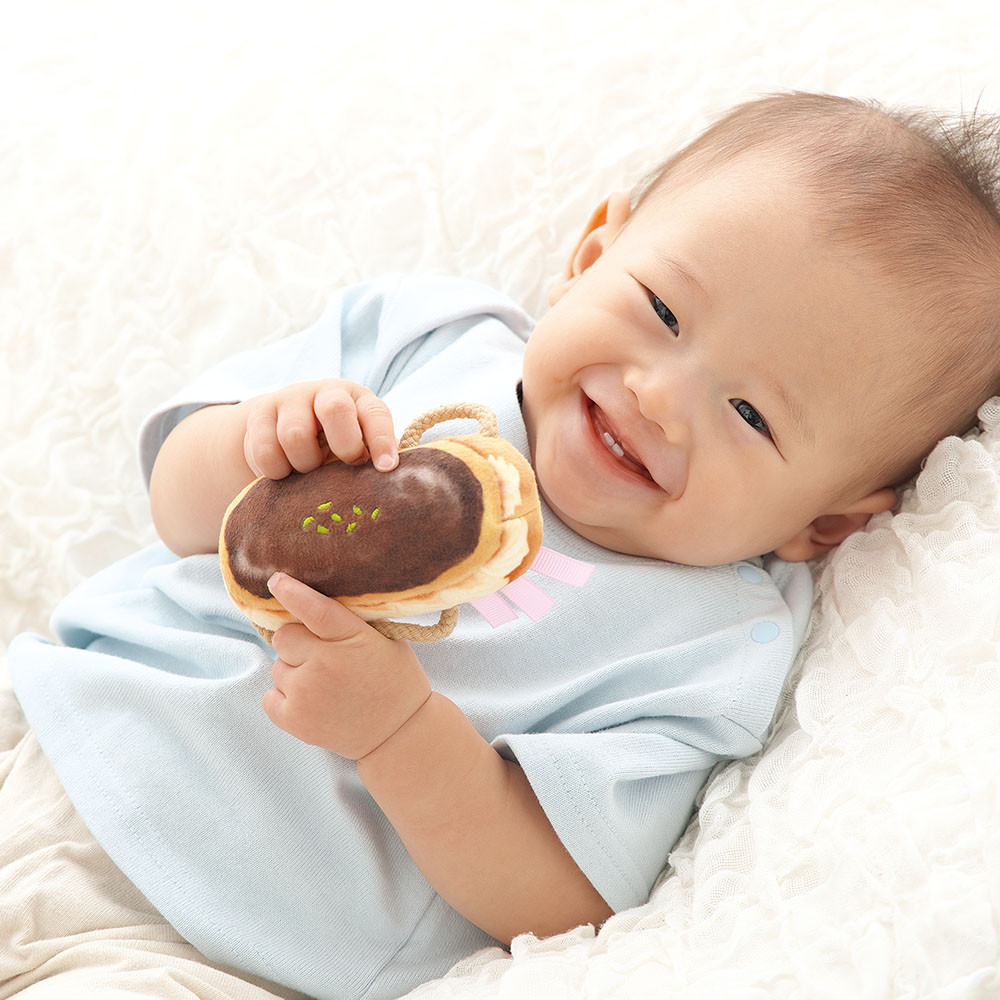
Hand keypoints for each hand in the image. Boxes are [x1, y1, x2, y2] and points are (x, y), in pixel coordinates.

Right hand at [241, 379, 397, 479]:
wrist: (279, 434)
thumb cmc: (331, 447)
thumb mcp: (354, 448)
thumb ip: (369, 458)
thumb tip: (386, 476)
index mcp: (358, 400)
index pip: (376, 413)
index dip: (382, 441)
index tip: (385, 469)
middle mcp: (326, 392)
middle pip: (335, 409)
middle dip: (343, 445)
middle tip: (342, 467)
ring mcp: (290, 399)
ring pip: (295, 435)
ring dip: (304, 464)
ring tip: (307, 471)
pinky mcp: (260, 413)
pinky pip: (265, 450)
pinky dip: (275, 471)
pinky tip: (283, 471)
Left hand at [262, 573, 431, 758]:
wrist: (399, 735)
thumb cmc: (394, 680)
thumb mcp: (386, 640)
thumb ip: (351, 621)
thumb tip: (313, 600)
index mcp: (351, 637)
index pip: (312, 607)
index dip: (290, 592)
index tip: (275, 580)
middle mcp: (324, 663)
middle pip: (284, 636)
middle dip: (298, 642)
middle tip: (321, 656)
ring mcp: (306, 693)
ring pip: (277, 666)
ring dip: (294, 671)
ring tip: (324, 684)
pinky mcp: (294, 720)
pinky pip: (270, 695)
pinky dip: (285, 697)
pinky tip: (311, 701)